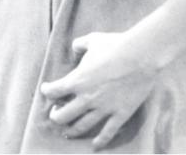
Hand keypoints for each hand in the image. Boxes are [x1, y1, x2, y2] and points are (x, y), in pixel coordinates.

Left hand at [40, 31, 159, 149]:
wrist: (139, 57)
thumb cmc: (114, 46)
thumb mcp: (91, 40)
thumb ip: (79, 45)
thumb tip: (75, 49)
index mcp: (77, 80)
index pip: (54, 91)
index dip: (47, 91)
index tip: (47, 90)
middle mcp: (87, 98)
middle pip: (64, 115)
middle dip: (56, 116)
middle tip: (55, 114)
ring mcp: (104, 108)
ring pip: (83, 126)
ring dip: (72, 130)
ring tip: (67, 132)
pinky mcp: (120, 114)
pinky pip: (108, 132)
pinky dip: (100, 141)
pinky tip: (95, 145)